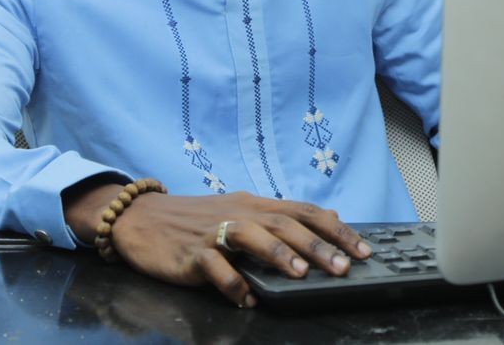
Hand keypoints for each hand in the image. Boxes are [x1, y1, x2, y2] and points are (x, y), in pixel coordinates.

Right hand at [64, 184, 371, 306]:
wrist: (141, 218)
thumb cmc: (194, 219)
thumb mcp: (237, 212)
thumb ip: (275, 221)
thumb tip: (324, 226)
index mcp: (254, 205)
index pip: (303, 211)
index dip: (335, 229)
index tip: (363, 249)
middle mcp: (238, 214)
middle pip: (283, 224)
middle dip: (317, 245)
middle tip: (344, 266)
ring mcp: (213, 234)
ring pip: (251, 237)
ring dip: (278, 255)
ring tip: (301, 275)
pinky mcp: (189, 254)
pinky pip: (213, 268)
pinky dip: (230, 283)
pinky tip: (245, 298)